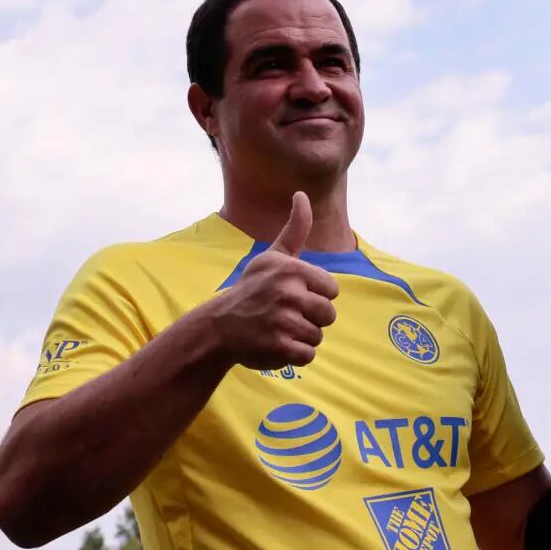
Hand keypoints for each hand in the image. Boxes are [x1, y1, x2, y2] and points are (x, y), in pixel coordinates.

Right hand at [209, 191, 338, 369]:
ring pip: (318, 336)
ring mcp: (283, 321)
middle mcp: (288, 293)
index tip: (293, 295)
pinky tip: (275, 344)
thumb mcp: (273, 256)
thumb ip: (295, 229)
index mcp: (292, 270)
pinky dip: (294, 355)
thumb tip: (302, 194)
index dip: (316, 295)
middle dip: (311, 318)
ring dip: (301, 337)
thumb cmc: (252, 288)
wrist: (218, 326)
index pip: (332, 290)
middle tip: (284, 315)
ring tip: (278, 329)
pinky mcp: (279, 346)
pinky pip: (307, 355)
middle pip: (329, 315)